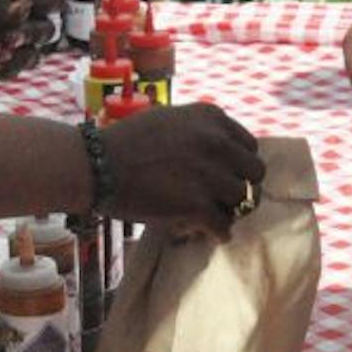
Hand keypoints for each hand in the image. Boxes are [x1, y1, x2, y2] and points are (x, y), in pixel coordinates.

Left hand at [0, 0, 61, 69]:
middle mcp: (14, 14)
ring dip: (22, 54)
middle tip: (10, 36)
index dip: (52, 0)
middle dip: (34, 32)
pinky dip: (8, 69)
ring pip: (35, 52)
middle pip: (46, 26)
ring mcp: (5, 39)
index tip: (48, 7)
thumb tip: (24, 8)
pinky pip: (14, 69)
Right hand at [99, 101, 263, 238]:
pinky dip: (217, 233)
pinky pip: (224, 226)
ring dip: (228, 211)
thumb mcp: (170, 120)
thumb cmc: (126, 142)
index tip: (225, 176)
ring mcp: (209, 174)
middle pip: (255, 174)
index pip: (250, 146)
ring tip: (210, 216)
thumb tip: (224, 155)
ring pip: (243, 201)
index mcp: (212, 118)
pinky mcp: (197, 206)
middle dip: (241, 187)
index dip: (238, 165)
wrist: (96, 165)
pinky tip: (205, 233)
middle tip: (222, 199)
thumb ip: (200, 133)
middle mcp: (217, 142)